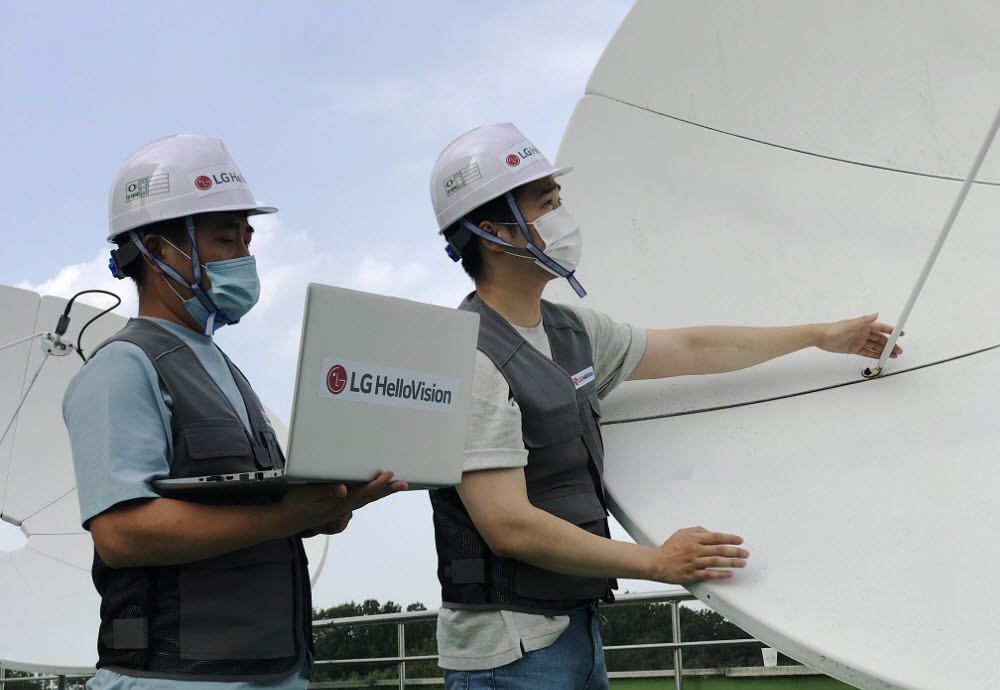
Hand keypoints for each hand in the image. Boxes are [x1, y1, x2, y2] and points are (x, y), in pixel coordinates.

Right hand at [280, 471, 406, 533]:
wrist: (286, 519)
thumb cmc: (297, 505)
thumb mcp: (309, 495)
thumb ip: (326, 492)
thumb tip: (342, 490)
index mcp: (340, 502)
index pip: (363, 492)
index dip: (377, 484)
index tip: (389, 475)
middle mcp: (344, 506)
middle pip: (370, 497)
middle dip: (386, 490)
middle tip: (402, 484)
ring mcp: (341, 507)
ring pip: (366, 498)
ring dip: (380, 492)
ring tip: (394, 486)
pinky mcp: (337, 506)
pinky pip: (358, 499)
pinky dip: (369, 494)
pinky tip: (372, 491)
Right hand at [651, 527, 747, 583]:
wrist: (656, 563)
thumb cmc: (669, 548)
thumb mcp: (681, 533)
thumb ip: (697, 531)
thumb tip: (711, 532)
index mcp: (693, 539)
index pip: (715, 537)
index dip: (729, 538)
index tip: (740, 540)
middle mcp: (694, 550)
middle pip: (719, 549)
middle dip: (735, 551)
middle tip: (745, 553)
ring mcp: (693, 562)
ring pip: (716, 561)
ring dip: (731, 562)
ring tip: (742, 563)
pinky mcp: (692, 574)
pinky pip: (708, 574)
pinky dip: (720, 574)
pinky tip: (729, 574)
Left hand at [817, 313, 902, 359]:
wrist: (821, 337)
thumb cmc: (834, 329)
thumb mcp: (851, 324)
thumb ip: (865, 320)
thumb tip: (876, 314)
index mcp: (864, 325)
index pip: (881, 328)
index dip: (891, 330)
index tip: (900, 333)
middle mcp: (863, 333)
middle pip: (880, 339)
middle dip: (890, 344)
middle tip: (898, 350)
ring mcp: (859, 341)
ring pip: (875, 347)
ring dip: (884, 351)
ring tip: (893, 356)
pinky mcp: (854, 349)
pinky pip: (867, 352)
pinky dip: (874, 355)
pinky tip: (881, 358)